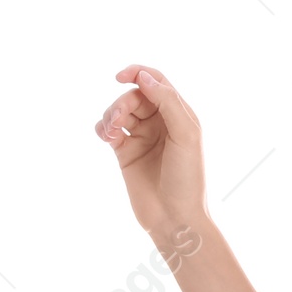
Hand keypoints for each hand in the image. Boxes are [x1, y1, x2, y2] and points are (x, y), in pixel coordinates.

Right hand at [95, 66, 208, 236]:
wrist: (176, 218)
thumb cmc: (188, 178)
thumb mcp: (186, 135)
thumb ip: (168, 102)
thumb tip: (143, 77)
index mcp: (180, 115)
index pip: (157, 82)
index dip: (138, 73)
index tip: (120, 76)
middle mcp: (161, 124)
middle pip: (134, 96)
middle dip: (122, 103)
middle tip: (118, 121)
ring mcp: (142, 138)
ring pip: (118, 111)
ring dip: (110, 115)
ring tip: (110, 133)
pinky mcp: (125, 153)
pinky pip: (108, 130)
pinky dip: (103, 128)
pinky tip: (107, 138)